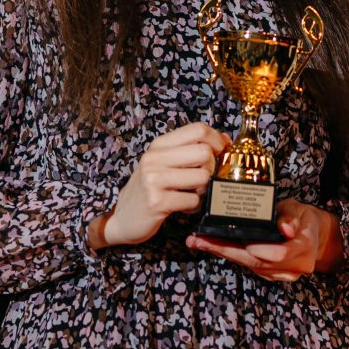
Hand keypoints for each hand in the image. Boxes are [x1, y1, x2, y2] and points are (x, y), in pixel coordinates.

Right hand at [88, 121, 227, 249]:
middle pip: (204, 152)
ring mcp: (153, 180)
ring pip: (202, 177)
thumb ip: (189, 150)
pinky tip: (183, 206)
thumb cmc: (149, 189)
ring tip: (192, 194)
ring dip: (203, 190)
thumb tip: (225, 140)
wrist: (122, 219)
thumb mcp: (164, 163)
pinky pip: (193, 200)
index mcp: (159, 145)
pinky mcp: (157, 202)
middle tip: (204, 178)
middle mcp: (154, 158)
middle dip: (211, 168)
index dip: (216, 140)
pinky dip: (194, 206)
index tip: (220, 152)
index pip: (197, 129)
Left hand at [185, 198, 343, 282]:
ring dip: (222, 253)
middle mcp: (292, 268)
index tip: (234, 239)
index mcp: (303, 249)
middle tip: (199, 240)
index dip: (256, 248)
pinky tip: (211, 246)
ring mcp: (281, 274)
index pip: (277, 253)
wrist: (316, 237)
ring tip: (197, 241)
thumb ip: (291, 217)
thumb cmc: (305, 219)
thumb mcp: (301, 211)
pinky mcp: (270, 275)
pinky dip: (230, 255)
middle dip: (225, 250)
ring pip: (248, 265)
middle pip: (255, 261)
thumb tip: (284, 228)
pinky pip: (248, 265)